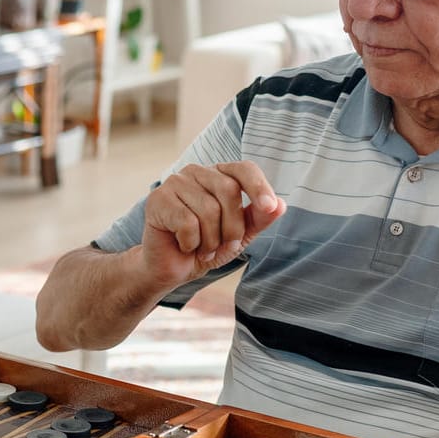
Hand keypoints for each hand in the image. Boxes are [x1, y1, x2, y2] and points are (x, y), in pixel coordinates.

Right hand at [140, 161, 285, 288]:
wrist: (171, 268)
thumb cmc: (206, 246)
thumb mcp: (240, 235)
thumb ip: (259, 219)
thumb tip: (280, 205)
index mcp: (218, 175)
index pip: (244, 169)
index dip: (259, 186)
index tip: (269, 206)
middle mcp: (196, 172)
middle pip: (229, 190)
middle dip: (233, 227)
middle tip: (224, 245)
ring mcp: (175, 182)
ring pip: (208, 209)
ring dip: (211, 240)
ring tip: (203, 248)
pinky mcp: (158, 199)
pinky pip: (187, 222)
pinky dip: (191, 243)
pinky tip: (184, 245)